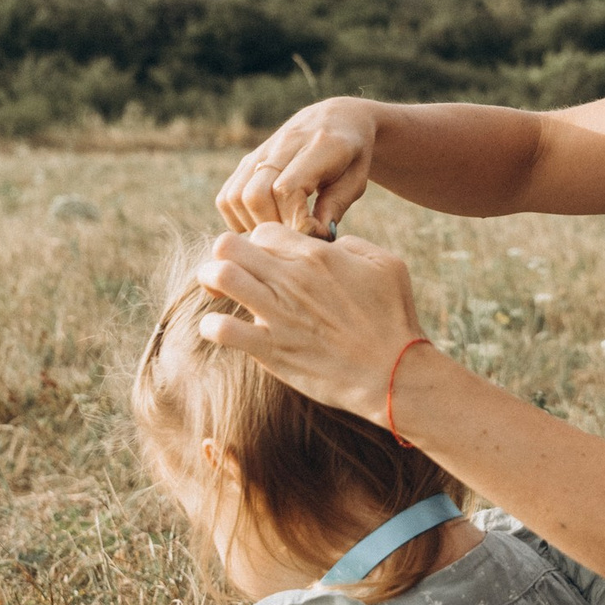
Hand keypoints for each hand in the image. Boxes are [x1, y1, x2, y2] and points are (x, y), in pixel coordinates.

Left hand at [195, 225, 425, 422]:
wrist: (393, 373)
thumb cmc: (394, 318)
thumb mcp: (386, 264)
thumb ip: (353, 244)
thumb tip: (329, 242)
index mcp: (317, 256)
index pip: (263, 231)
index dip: (259, 241)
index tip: (264, 258)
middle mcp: (292, 280)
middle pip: (230, 244)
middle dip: (224, 252)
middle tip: (230, 267)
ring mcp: (277, 315)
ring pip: (220, 276)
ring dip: (210, 279)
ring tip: (216, 290)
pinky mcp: (270, 349)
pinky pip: (223, 330)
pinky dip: (212, 326)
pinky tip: (218, 328)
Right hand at [218, 98, 379, 234]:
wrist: (338, 119)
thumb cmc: (353, 155)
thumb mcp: (356, 180)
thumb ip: (336, 207)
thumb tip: (315, 237)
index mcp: (319, 145)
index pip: (287, 189)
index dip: (295, 220)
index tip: (315, 232)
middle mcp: (285, 143)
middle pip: (255, 194)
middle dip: (272, 226)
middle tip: (294, 237)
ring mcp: (262, 150)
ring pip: (235, 195)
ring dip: (251, 223)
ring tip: (279, 232)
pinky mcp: (248, 159)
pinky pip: (227, 194)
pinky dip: (237, 217)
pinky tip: (262, 223)